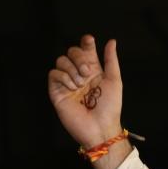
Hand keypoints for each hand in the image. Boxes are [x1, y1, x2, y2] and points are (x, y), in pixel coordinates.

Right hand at [48, 35, 123, 149]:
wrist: (100, 127)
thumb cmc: (110, 108)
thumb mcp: (114, 81)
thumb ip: (111, 60)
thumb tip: (111, 41)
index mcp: (93, 70)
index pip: (85, 49)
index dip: (85, 42)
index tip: (89, 42)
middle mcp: (79, 74)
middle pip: (72, 52)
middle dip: (79, 57)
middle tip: (87, 72)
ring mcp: (67, 83)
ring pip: (61, 60)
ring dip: (71, 69)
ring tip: (80, 84)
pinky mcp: (57, 92)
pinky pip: (53, 74)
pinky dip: (63, 77)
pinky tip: (72, 88)